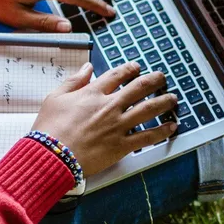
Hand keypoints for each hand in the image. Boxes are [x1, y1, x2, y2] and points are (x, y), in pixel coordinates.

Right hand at [32, 62, 177, 175]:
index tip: (137, 68)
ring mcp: (118, 125)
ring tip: (173, 98)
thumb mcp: (55, 97)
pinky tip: (172, 126)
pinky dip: (162, 131)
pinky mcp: (122, 145)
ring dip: (164, 102)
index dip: (130, 69)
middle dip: (154, 80)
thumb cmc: (49, 128)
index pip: (117, 75)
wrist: (51, 156)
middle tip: (162, 77)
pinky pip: (147, 137)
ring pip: (148, 109)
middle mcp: (110, 106)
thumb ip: (73, 80)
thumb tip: (87, 67)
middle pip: (139, 88)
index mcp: (93, 93)